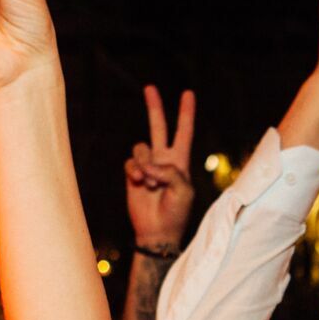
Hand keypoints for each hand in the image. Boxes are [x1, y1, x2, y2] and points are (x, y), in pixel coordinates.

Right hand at [125, 85, 195, 248]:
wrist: (157, 231)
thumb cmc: (176, 212)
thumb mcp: (184, 190)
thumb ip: (170, 172)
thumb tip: (149, 165)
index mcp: (181, 161)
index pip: (184, 131)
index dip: (186, 113)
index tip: (187, 94)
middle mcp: (163, 159)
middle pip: (158, 127)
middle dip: (154, 107)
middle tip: (150, 88)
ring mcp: (147, 166)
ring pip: (141, 147)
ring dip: (145, 164)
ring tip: (151, 183)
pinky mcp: (133, 175)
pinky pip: (130, 162)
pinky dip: (135, 170)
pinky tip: (140, 183)